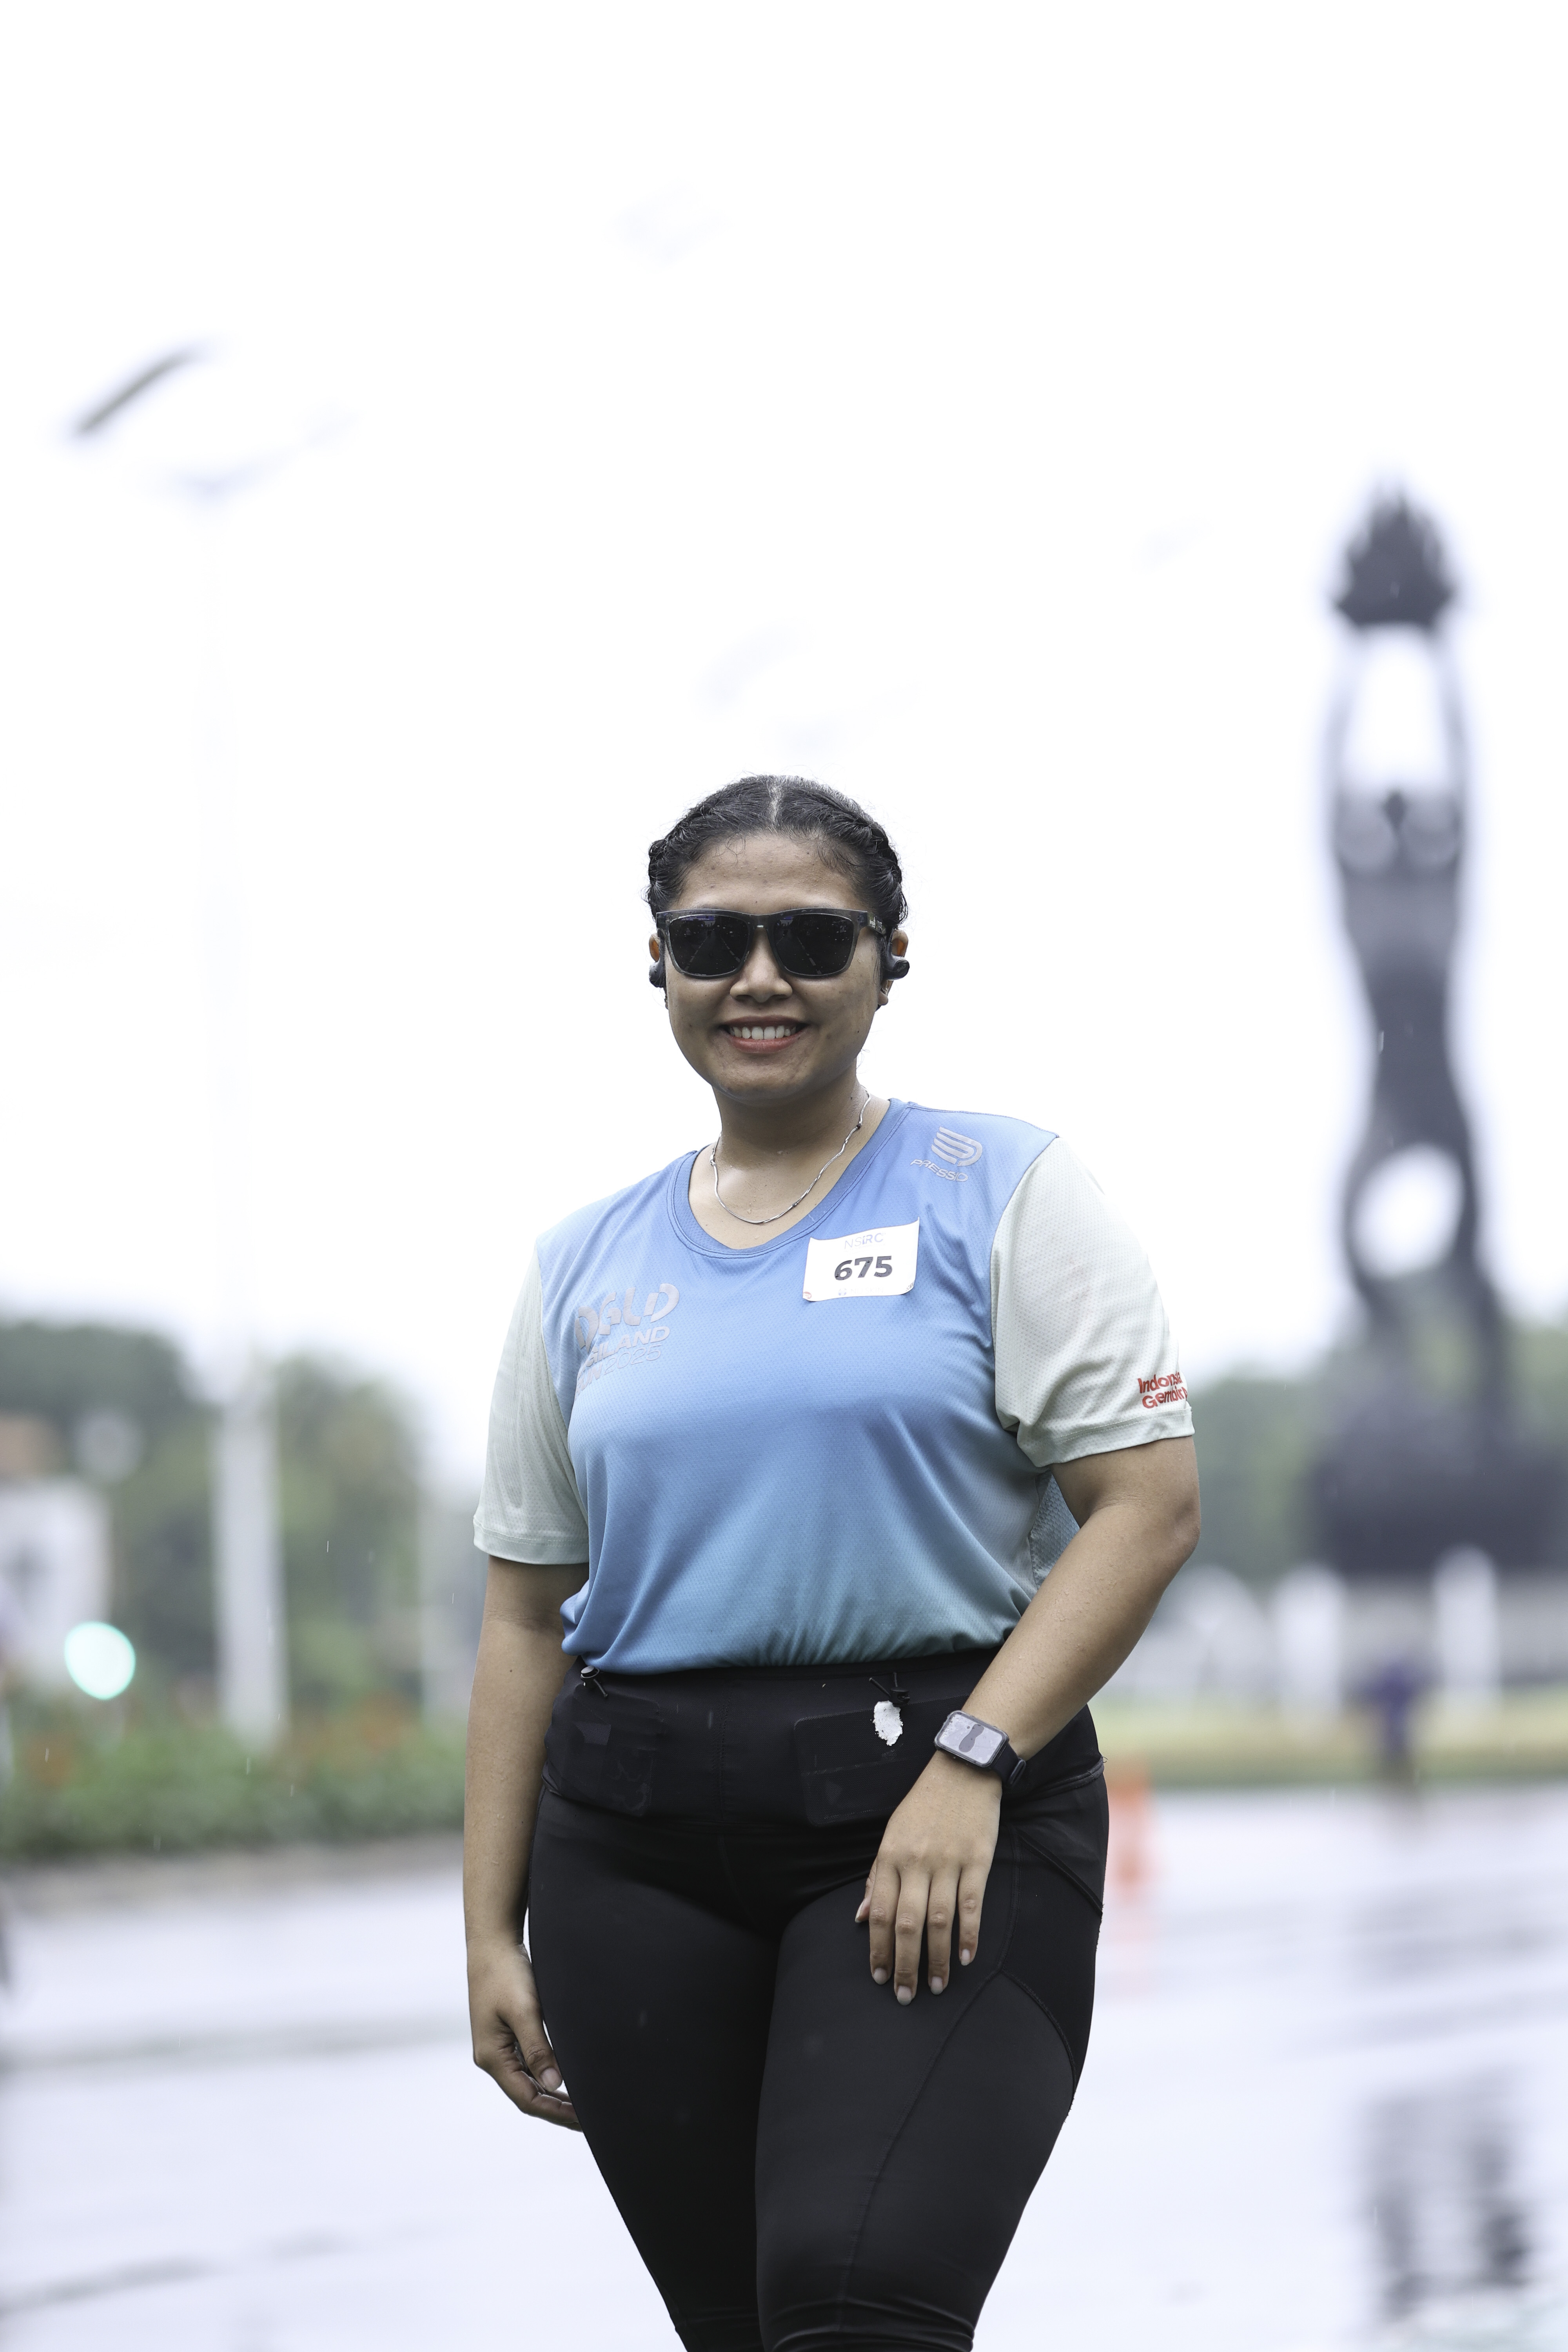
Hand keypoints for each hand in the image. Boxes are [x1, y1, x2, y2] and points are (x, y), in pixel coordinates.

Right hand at [467, 1934, 579, 2127]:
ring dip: (552, 2094)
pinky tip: (564, 2076)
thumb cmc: (506, 1973)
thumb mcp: (524, 2011)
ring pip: (527, 2081)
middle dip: (556, 2109)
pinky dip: (547, 2074)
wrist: (492, 1943)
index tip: (583, 2119)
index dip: (554, 2111)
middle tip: (588, 2119)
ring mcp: (498, 2046)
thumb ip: (538, 2049)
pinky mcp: (506, 2034)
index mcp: (492, 2057)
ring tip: (581, 2104)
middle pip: (527, 2094)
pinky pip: (527, 2064)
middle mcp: (492, 2057)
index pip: (526, 2098)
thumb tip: (554, 2085)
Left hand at [855, 1752, 1001, 2001]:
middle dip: (905, 1964)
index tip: (879, 1976)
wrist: (963, 1770)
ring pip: (939, 1920)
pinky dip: (969, 1934)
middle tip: (905, 1995)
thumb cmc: (923, 1806)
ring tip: (938, 1985)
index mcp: (891, 1856)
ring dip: (938, 1958)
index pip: (881, 1913)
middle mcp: (916, 1862)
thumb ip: (877, 1877)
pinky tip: (967, 1958)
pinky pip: (971, 1904)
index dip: (879, 1949)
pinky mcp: (977, 1860)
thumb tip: (862, 1918)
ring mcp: (948, 1862)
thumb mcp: (891, 1835)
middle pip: (908, 1924)